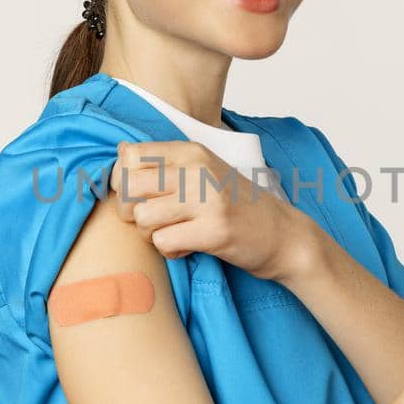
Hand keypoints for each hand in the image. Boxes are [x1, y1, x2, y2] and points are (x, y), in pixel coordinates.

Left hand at [109, 140, 318, 280]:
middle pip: (129, 187)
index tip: (140, 196)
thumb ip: (166, 163)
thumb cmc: (237, 205)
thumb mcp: (204, 171)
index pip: (129, 155)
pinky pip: (163, 243)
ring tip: (174, 234)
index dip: (123, 180)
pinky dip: (170, 251)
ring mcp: (207, 200)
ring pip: (142, 217)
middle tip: (153, 221)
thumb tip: (119, 153)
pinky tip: (188, 247)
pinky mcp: (214, 231)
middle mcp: (198, 170)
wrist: (284, 235)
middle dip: (131, 212)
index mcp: (192, 152)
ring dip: (152, 234)